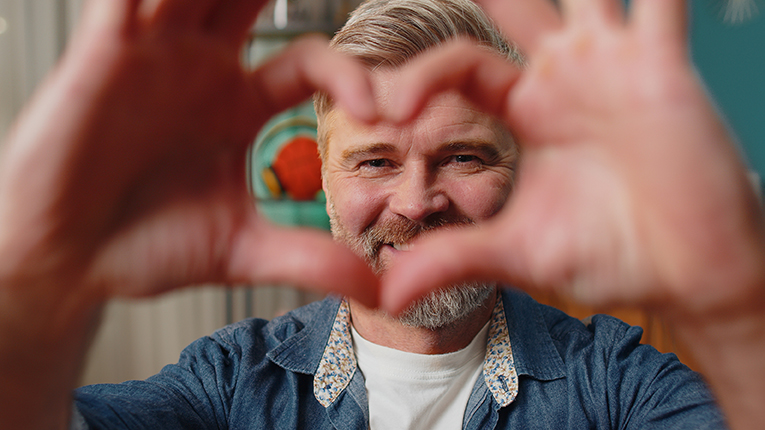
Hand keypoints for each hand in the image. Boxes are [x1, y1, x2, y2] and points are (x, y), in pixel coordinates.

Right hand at [0, 0, 380, 308]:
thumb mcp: (240, 250)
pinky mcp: (106, 52)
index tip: (377, 109)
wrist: (67, 261)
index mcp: (238, 107)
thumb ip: (308, 260)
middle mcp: (201, 71)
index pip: (310, 61)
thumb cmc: (143, 249)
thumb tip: (376, 289)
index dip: (349, 74)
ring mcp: (155, 55)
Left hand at [382, 0, 764, 319]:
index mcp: (528, 109)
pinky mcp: (660, 70)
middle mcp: (566, 76)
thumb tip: (384, 294)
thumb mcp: (517, 252)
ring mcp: (613, 65)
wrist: (687, 274)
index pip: (459, 66)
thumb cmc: (610, 256)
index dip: (417, 78)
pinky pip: (659, 5)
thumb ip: (452, 258)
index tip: (384, 108)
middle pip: (510, 6)